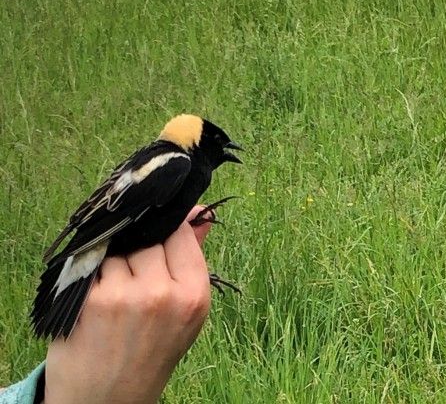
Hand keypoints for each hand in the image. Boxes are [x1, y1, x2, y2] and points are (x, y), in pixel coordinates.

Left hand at [43, 206, 213, 403]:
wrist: (107, 401)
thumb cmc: (149, 351)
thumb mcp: (183, 311)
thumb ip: (190, 259)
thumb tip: (200, 214)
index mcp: (194, 295)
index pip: (181, 233)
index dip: (168, 233)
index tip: (158, 242)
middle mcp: (163, 293)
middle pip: (149, 239)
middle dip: (140, 251)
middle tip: (135, 279)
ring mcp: (125, 295)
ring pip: (118, 250)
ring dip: (113, 262)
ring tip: (114, 294)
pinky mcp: (91, 299)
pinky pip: (92, 264)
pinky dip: (91, 276)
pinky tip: (94, 300)